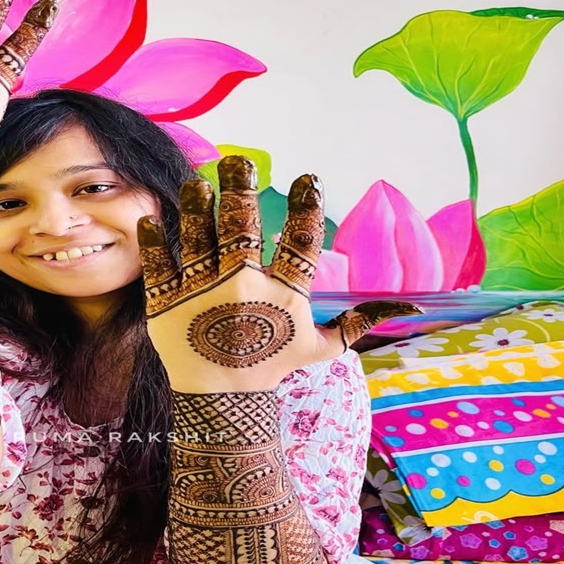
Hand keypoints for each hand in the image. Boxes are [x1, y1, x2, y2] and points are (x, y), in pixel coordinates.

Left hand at [137, 157, 422, 392]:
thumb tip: (412, 310)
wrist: (223, 403)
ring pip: (198, 241)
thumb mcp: (320, 347)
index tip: (307, 178)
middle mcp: (241, 291)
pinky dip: (155, 243)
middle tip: (238, 161)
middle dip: (240, 191)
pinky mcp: (166, 306)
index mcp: (282, 295)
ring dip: (197, 207)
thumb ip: (359, 321)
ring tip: (198, 182)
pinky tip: (151, 218)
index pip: (300, 244)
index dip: (306, 209)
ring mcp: (201, 296)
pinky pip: (159, 267)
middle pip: (241, 231)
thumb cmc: (273, 367)